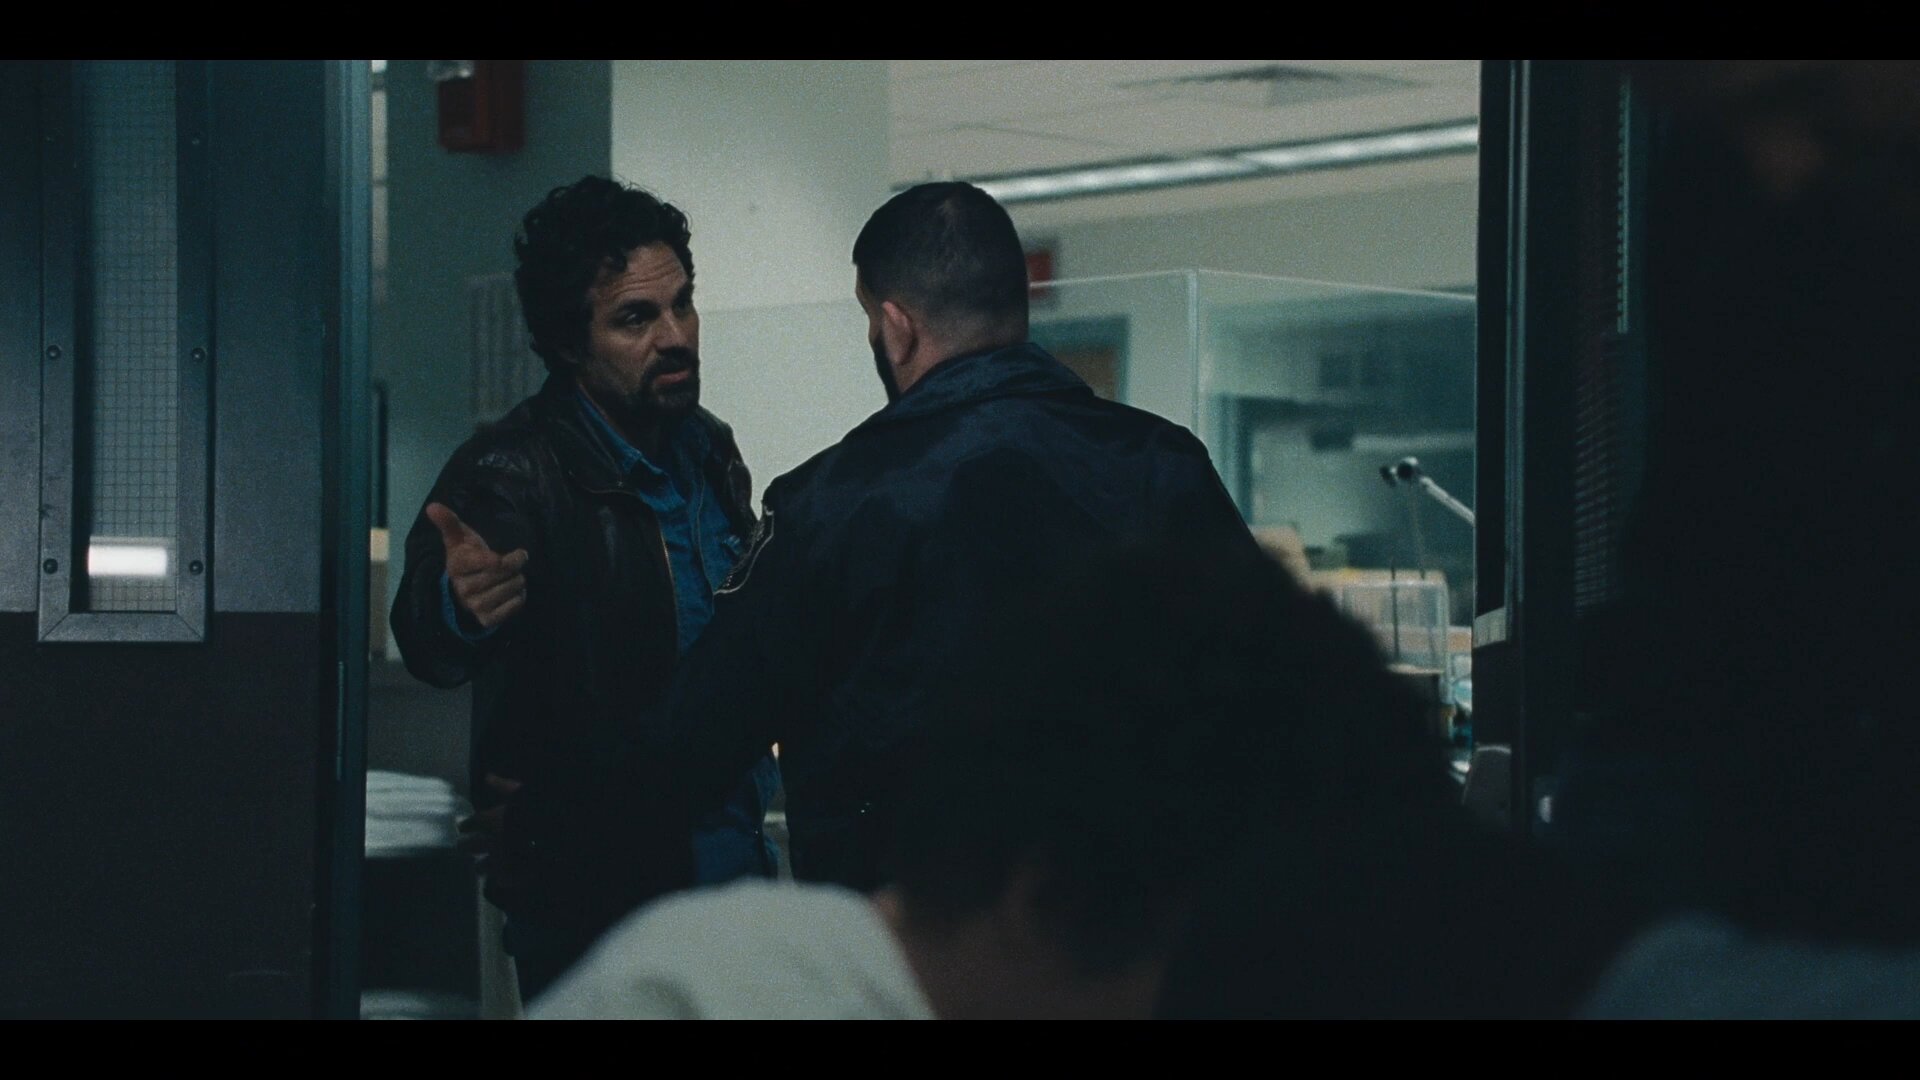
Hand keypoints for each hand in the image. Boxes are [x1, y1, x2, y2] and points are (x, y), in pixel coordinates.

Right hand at [427, 502, 528, 628]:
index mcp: (457, 565)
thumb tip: (432, 506)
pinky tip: (512, 593)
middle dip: (514, 567)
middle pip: (503, 574)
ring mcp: (473, 605)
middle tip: (514, 564)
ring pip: (509, 590)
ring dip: (518, 582)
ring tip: (513, 578)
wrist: (464, 588)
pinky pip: (512, 608)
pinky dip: (518, 599)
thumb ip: (449, 522)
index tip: (515, 554)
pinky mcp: (485, 619)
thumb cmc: (467, 557)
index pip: (491, 562)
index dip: (507, 559)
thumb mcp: (459, 538)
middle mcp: (463, 587)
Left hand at [459, 774, 524, 884]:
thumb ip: (501, 785)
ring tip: (480, 868)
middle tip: (462, 848)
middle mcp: (490, 841)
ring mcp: (500, 860)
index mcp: (490, 820)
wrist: (553, 831)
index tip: (462, 828)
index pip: (471, 823)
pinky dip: (503, 878)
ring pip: (483, 867)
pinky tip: (504, 879)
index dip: (467, 825)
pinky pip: (504, 879)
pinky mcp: (513, 874)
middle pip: (470, 847)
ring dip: (482, 866)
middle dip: (466, 847)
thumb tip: (487, 776)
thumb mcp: (518, 791)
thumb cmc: (534, 806)